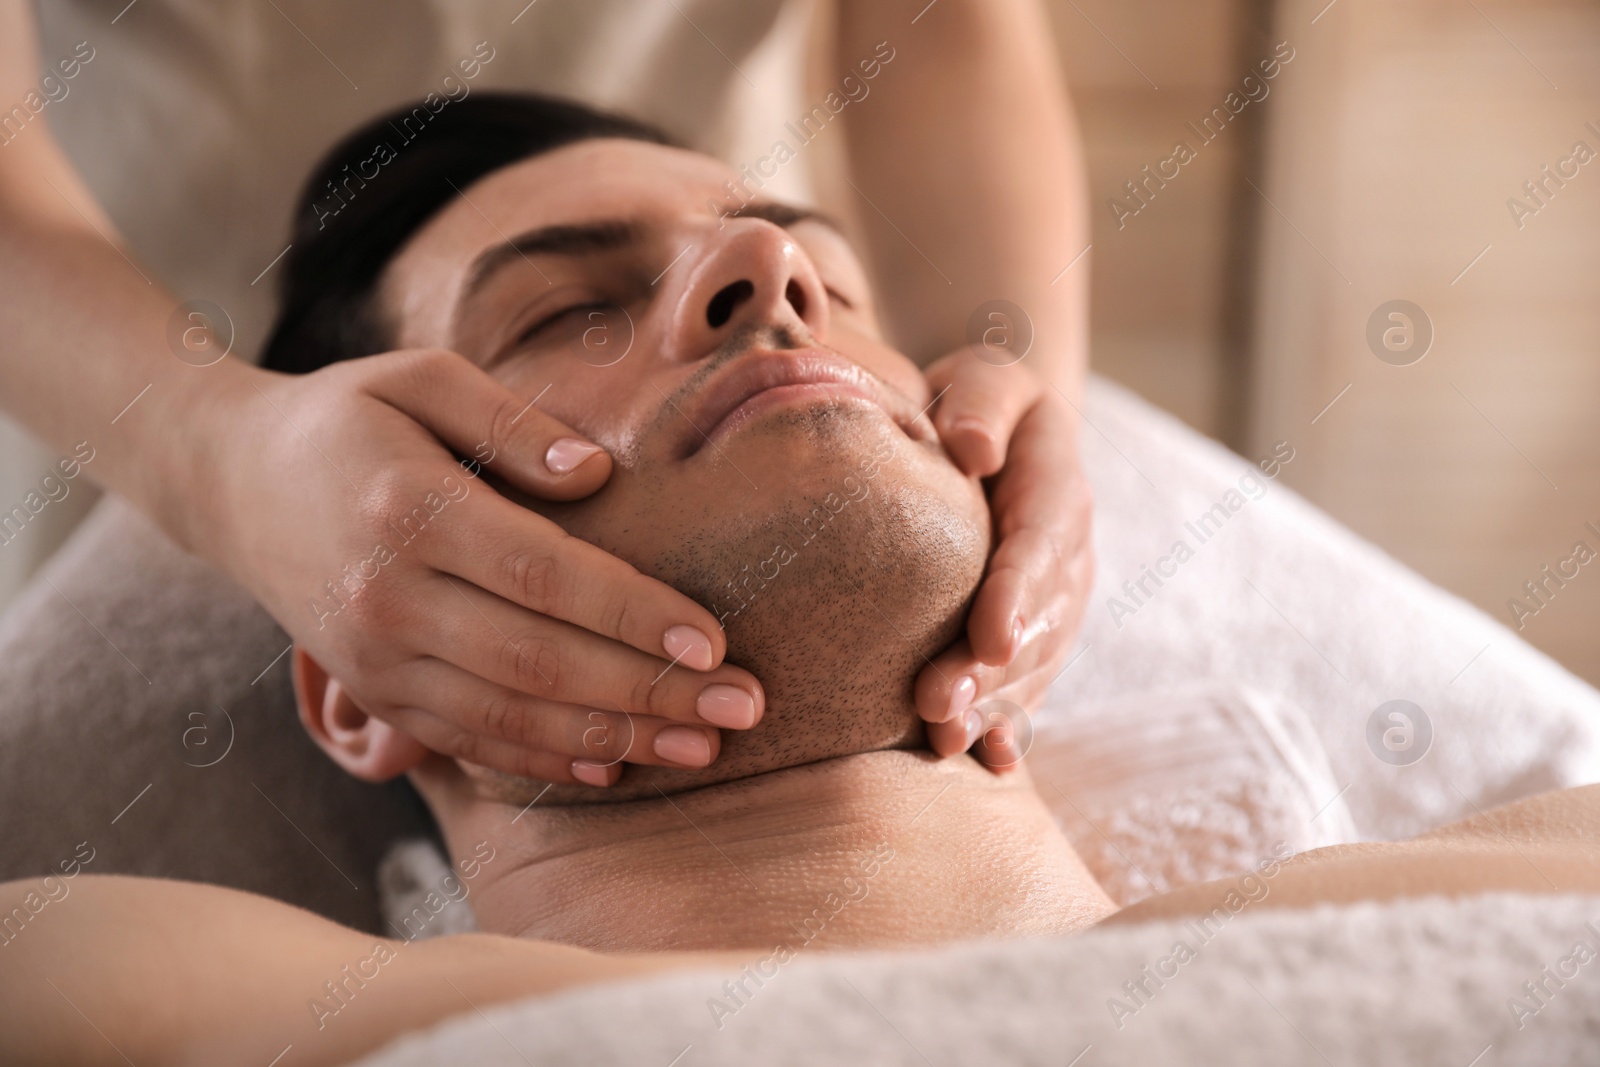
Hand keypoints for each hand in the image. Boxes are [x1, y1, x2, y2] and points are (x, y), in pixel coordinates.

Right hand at [193, 350, 763, 786]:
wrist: (234, 482)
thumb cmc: (348, 418)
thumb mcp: (420, 379)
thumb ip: (511, 424)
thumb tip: (599, 474)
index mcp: (406, 510)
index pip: (542, 574)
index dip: (633, 612)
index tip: (713, 637)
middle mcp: (388, 599)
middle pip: (540, 661)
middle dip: (650, 690)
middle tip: (743, 705)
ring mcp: (376, 659)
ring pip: (511, 715)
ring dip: (614, 736)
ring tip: (703, 744)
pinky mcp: (375, 693)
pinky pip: (468, 740)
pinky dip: (543, 760)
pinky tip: (614, 765)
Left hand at [911, 348, 1094, 771]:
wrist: (993, 434)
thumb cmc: (975, 402)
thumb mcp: (983, 376)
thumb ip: (979, 401)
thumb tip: (971, 448)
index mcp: (1057, 493)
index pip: (1041, 546)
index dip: (1018, 594)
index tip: (988, 637)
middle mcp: (1066, 560)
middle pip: (1036, 623)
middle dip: (991, 672)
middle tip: (938, 706)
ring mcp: (1054, 607)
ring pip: (1031, 666)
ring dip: (992, 707)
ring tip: (946, 741)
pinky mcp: (1030, 639)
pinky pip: (1026, 686)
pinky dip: (1008, 724)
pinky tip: (988, 762)